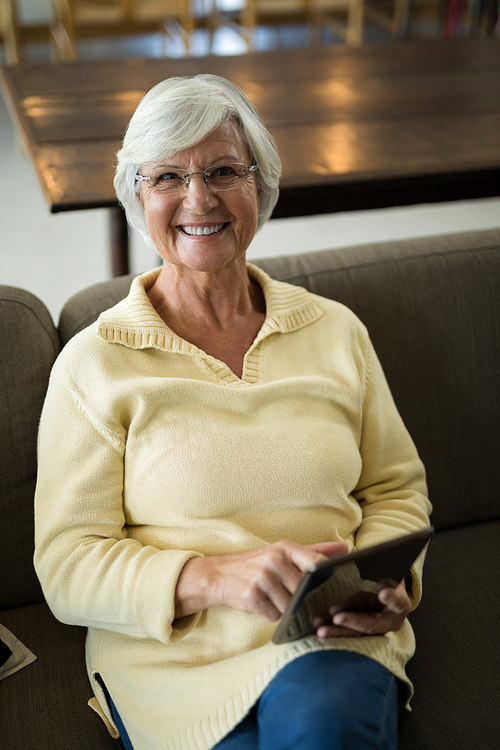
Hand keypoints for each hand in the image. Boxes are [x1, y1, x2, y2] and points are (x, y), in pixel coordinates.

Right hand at [175, 540, 347, 621]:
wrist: (219, 574)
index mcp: (286, 548)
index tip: (329, 588)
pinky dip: (270, 614)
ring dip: (284, 608)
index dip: (326, 579)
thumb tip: (344, 548)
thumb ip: (315, 552)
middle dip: (301, 599)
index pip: (317, 564)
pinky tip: (261, 604)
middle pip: (305, 591)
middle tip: (290, 595)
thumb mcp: (284, 553)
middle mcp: (274, 560)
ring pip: (290, 606)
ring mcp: (262, 578)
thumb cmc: (258, 564)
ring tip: (272, 597)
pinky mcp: (251, 595)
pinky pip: (274, 615)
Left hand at [314, 580, 411, 638]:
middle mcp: (389, 621)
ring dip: (336, 629)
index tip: (382, 593)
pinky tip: (319, 626)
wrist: (388, 593)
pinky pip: (346, 629)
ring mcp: (375, 628)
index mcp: (401, 604)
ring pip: (354, 631)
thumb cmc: (389, 580)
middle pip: (370, 623)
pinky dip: (332, 627)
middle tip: (337, 618)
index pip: (397, 601)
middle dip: (352, 621)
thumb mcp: (391, 575)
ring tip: (321, 627)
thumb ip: (387, 582)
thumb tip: (380, 589)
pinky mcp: (362, 630)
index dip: (391, 598)